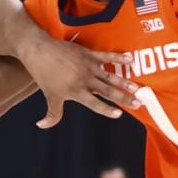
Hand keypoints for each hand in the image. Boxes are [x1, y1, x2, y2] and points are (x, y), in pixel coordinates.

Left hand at [17, 36, 137, 127]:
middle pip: (108, 91)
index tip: (119, 114)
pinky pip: (107, 56)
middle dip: (124, 97)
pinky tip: (130, 60)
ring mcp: (88, 66)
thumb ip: (52, 114)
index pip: (95, 103)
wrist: (39, 51)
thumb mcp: (49, 96)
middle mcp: (85, 80)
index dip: (107, 110)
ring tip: (137, 87)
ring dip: (125, 82)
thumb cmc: (44, 75)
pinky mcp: (89, 54)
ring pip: (111, 76)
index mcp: (76, 92)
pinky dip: (119, 58)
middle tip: (138, 102)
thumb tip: (42, 126)